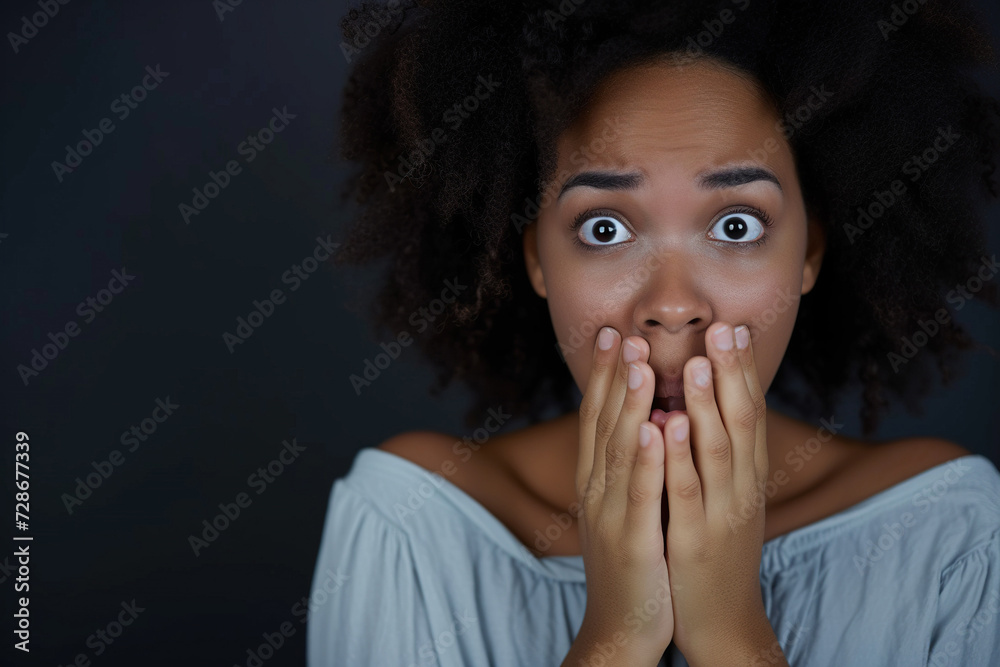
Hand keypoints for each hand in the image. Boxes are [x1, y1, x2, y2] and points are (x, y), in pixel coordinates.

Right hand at [573, 327, 675, 662]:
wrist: (622, 628)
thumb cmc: (633, 562)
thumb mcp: (623, 506)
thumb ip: (626, 466)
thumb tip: (640, 422)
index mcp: (596, 481)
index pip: (596, 418)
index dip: (603, 375)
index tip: (611, 335)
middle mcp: (596, 491)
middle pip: (603, 424)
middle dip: (614, 376)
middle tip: (623, 332)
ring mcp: (611, 515)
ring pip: (619, 450)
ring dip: (629, 404)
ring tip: (638, 363)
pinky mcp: (633, 541)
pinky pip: (640, 495)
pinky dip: (644, 459)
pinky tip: (653, 429)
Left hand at [660, 322, 773, 662]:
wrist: (722, 618)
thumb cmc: (717, 548)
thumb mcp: (726, 495)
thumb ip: (720, 452)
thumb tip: (709, 404)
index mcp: (747, 474)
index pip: (750, 411)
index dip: (743, 370)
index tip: (734, 327)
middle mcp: (742, 487)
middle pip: (742, 420)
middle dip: (732, 373)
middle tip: (724, 328)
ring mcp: (721, 512)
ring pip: (717, 450)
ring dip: (705, 404)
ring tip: (695, 364)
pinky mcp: (696, 538)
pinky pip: (687, 492)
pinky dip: (679, 457)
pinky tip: (668, 427)